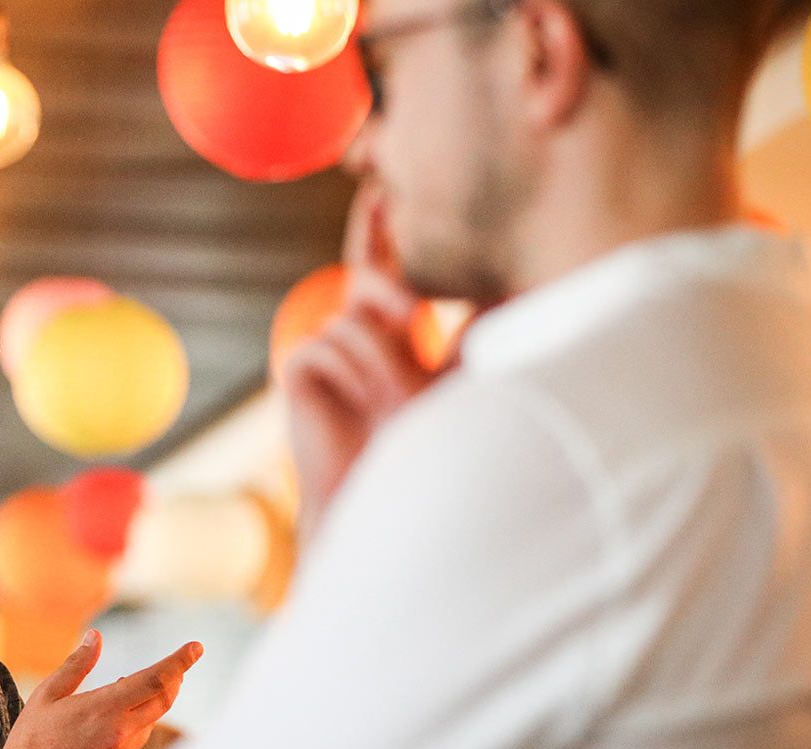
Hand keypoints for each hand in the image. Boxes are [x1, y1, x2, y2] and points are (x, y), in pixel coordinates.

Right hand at [0, 631, 201, 748]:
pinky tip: (112, 722)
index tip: (196, 647)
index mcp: (104, 709)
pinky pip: (132, 744)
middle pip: (163, 700)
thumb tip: (95, 636)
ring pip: (148, 723)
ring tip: (128, 687)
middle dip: (174, 678)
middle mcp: (120, 734)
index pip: (156, 679)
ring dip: (148, 702)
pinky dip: (131, 725)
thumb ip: (77, 665)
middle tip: (178, 664)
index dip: (180, 661)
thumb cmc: (29, 741)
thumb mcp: (47, 696)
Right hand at [285, 184, 442, 538]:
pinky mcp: (298, 368)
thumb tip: (512, 282)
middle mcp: (353, 336)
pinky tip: (365, 410)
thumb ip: (474, 326)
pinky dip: (356, 374)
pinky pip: (327, 342)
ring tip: (399, 405)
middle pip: (364, 278)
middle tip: (402, 272)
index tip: (380, 189)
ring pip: (357, 316)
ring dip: (388, 360)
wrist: (388, 497)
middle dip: (385, 266)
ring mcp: (323, 349)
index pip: (382, 270)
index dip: (378, 231)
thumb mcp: (465, 373)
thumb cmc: (433, 445)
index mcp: (389, 334)